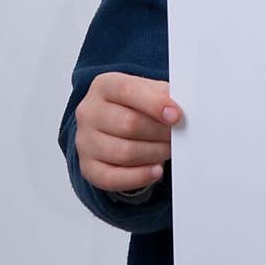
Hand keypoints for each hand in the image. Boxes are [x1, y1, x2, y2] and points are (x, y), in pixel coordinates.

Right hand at [74, 72, 182, 192]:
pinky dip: (139, 177)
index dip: (154, 104)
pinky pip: (113, 178)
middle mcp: (89, 112)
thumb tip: (180, 109)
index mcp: (104, 86)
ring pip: (124, 153)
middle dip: (159, 132)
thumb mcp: (149, 90)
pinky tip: (156, 171)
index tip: (176, 115)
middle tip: (178, 135)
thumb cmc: (136, 105)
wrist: (115, 124)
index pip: (127, 91)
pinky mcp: (88, 167)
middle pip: (128, 125)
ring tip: (169, 149)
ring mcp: (85, 141)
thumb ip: (163, 95)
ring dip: (154, 153)